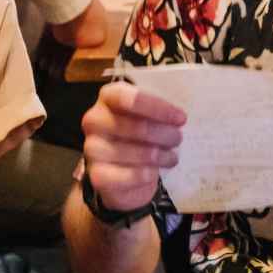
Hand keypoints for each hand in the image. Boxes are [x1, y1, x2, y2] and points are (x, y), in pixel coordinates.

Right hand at [80, 82, 185, 210]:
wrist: (124, 174)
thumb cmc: (140, 136)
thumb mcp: (148, 117)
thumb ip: (159, 111)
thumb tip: (180, 117)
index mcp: (108, 97)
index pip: (128, 98)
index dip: (156, 108)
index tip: (180, 118)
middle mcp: (94, 120)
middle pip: (134, 126)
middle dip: (163, 134)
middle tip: (178, 138)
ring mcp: (92, 148)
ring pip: (134, 152)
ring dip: (159, 156)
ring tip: (172, 157)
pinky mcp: (97, 175)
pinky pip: (129, 175)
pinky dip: (147, 174)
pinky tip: (155, 172)